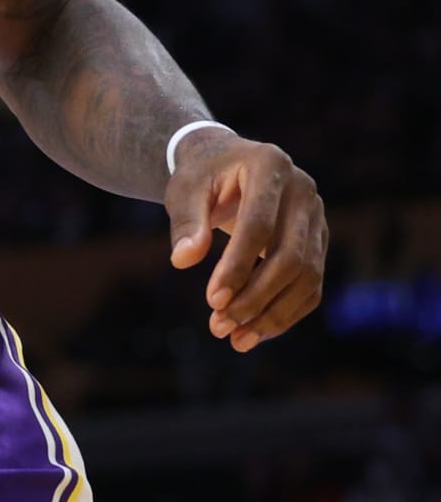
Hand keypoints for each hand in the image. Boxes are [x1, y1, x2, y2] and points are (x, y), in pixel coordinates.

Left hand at [166, 131, 325, 352]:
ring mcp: (317, 217)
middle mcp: (304, 190)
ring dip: (273, 314)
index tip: (212, 301)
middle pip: (290, 257)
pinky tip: (256, 332)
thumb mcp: (185, 189)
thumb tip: (182, 260)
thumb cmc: (202, 175)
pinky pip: (312, 285)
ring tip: (236, 338)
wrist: (228, 163)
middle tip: (220, 326)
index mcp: (269, 166)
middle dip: (255, 298)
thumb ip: (186, 222)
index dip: (237, 267)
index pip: (259, 226)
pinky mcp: (319, 241)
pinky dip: (286, 312)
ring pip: (307, 277)